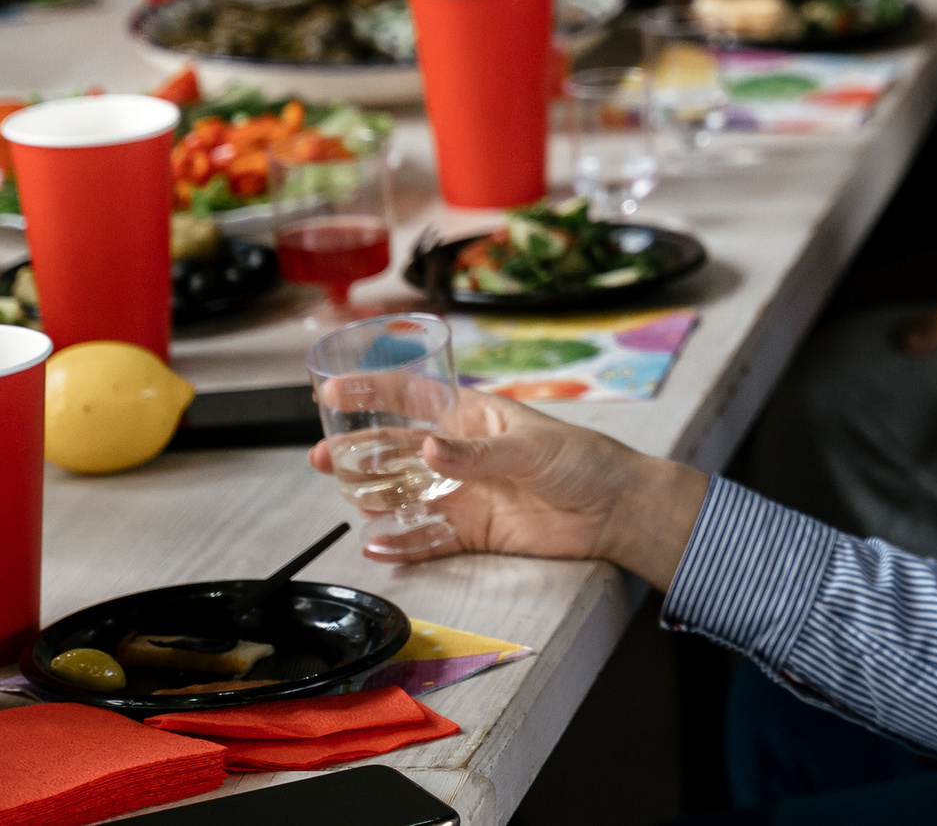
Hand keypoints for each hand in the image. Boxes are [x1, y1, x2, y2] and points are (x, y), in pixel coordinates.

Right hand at [308, 386, 707, 587]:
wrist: (615, 510)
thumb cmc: (583, 460)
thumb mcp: (530, 447)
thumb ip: (476, 453)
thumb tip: (426, 449)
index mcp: (474, 417)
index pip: (414, 396)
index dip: (372, 391)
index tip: (331, 392)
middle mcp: (462, 454)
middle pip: (398, 450)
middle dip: (358, 451)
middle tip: (321, 457)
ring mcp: (465, 493)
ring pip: (406, 494)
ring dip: (373, 496)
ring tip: (348, 498)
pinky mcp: (474, 532)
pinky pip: (429, 538)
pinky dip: (403, 543)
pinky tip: (378, 545)